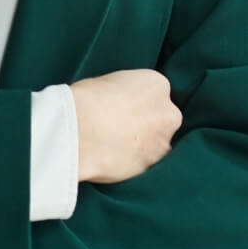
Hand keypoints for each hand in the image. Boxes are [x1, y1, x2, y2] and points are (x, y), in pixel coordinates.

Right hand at [71, 69, 181, 183]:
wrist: (79, 132)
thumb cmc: (86, 101)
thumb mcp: (108, 82)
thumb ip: (126, 93)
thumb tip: (123, 103)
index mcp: (157, 84)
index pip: (155, 92)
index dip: (138, 101)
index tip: (123, 107)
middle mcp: (168, 112)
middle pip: (163, 118)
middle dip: (147, 124)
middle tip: (121, 128)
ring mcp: (162, 142)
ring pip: (157, 143)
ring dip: (142, 145)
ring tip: (115, 145)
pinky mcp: (152, 166)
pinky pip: (145, 162)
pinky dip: (134, 161)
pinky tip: (113, 157)